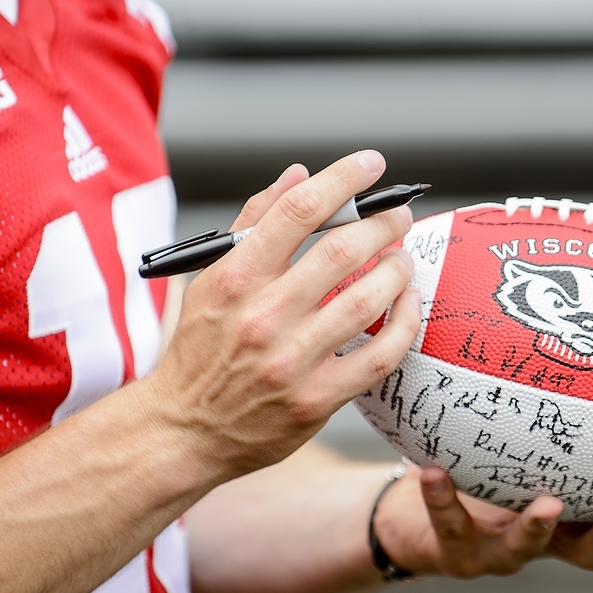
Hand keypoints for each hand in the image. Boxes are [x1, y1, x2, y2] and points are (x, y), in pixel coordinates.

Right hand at [144, 152, 420, 482]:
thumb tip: (298, 175)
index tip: (370, 163)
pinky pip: (379, 356)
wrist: (183, 428)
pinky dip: (404, 324)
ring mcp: (291, 361)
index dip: (342, 179)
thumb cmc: (199, 349)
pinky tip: (409, 304)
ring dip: (397, 271)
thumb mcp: (210, 279)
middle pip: (342, 250)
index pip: (297, 211)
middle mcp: (263, 316)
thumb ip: (253, 224)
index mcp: (235, 279)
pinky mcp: (316, 399)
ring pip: (367, 301)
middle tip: (399, 216)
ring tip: (402, 259)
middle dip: (383, 224)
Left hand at [372, 465, 592, 577]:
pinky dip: (443, 497)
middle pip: (580, 551)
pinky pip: (448, 521)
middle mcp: (538, 540)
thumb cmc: (483, 477)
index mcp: (564, 519)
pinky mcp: (451, 547)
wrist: (415, 513)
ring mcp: (495, 549)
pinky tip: (435, 470)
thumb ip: (559, 438)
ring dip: (536, 528)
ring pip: (521, 548)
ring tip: (547, 504)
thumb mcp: (526, 458)